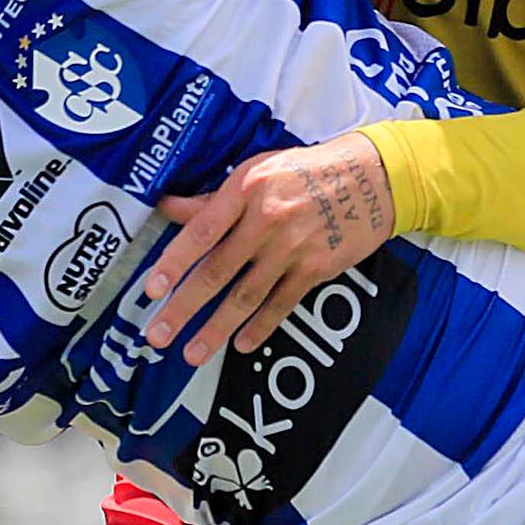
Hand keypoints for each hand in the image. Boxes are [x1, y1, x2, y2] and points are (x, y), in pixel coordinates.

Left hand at [140, 134, 395, 362]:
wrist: (372, 178)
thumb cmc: (307, 171)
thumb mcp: (258, 171)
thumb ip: (214, 198)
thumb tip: (168, 207)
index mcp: (246, 189)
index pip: (200, 232)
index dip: (174, 263)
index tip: (151, 290)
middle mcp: (266, 220)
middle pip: (216, 271)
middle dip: (183, 308)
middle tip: (158, 335)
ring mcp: (292, 248)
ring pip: (245, 296)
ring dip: (216, 329)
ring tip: (191, 354)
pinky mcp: (315, 269)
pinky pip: (281, 305)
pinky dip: (260, 327)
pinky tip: (241, 346)